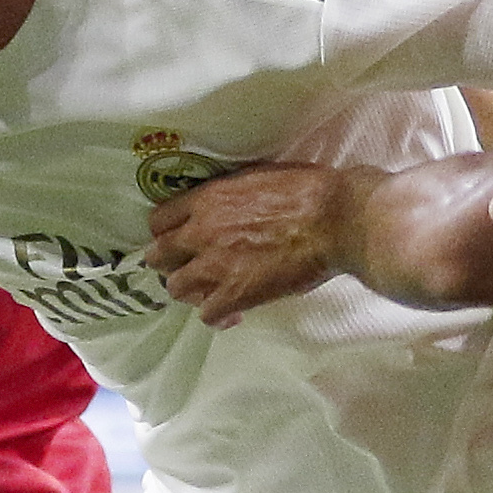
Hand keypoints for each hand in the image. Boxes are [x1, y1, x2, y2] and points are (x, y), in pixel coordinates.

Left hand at [145, 164, 353, 325]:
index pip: (160, 220)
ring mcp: (215, 266)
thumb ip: (230, 193)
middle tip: (191, 267)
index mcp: (207, 199)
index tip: (181, 239)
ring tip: (211, 292)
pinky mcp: (235, 295)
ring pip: (175, 288)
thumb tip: (227, 202)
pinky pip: (207, 315)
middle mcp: (201, 232)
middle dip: (172, 263)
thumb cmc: (307, 190)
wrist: (334, 219)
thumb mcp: (257, 175)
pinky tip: (233, 314)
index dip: (168, 233)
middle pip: (158, 256)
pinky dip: (218, 317)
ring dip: (192, 291)